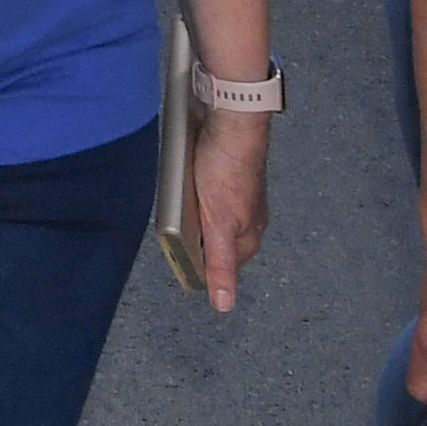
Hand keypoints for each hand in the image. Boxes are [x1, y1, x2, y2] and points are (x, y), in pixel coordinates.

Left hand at [181, 95, 271, 313]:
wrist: (233, 121)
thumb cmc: (227, 171)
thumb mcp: (218, 224)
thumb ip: (220, 264)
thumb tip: (224, 304)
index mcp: (249, 236)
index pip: (220, 266)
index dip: (197, 260)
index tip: (178, 250)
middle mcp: (249, 220)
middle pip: (214, 241)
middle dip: (195, 236)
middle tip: (177, 222)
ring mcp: (242, 198)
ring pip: (211, 218)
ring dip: (195, 214)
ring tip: (181, 199)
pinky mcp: (230, 177)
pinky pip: (209, 194)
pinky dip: (197, 193)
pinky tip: (188, 182)